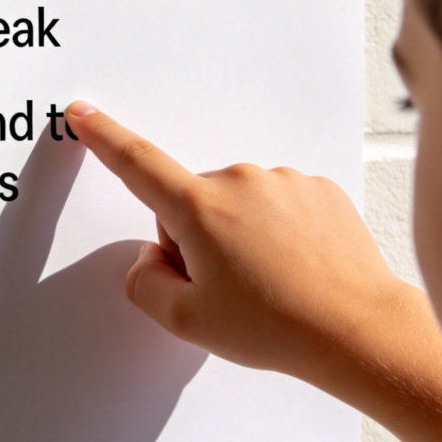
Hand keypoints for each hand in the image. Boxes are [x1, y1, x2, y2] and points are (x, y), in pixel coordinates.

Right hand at [64, 101, 401, 383]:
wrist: (357, 329)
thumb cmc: (275, 327)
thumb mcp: (187, 320)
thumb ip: (144, 283)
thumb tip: (150, 258)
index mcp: (200, 210)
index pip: (138, 165)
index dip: (105, 138)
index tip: (84, 112)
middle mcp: (240, 181)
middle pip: (192, 204)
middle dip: (196, 241)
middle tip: (228, 289)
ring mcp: (282, 182)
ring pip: (236, 204)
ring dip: (240, 236)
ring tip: (270, 283)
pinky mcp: (317, 189)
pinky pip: (277, 204)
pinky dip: (278, 231)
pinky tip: (295, 267)